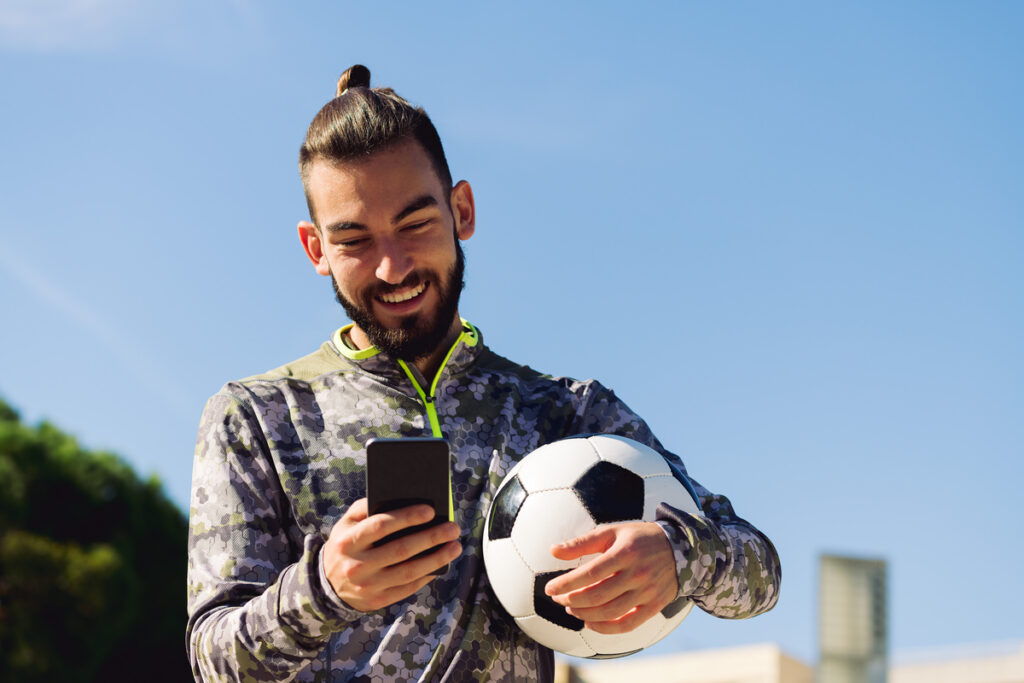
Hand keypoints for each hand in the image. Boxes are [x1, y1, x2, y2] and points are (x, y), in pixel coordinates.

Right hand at [322, 498, 461, 611]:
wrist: (327, 585)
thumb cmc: (346, 545)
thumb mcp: (345, 524)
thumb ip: (364, 508)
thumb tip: (399, 499)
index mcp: (348, 541)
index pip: (380, 526)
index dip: (406, 517)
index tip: (430, 510)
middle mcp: (357, 565)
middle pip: (400, 549)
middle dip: (430, 537)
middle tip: (452, 528)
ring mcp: (368, 586)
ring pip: (409, 572)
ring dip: (436, 558)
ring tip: (455, 546)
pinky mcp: (378, 600)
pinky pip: (408, 587)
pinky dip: (427, 575)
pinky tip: (441, 564)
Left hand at [543, 522, 676, 633]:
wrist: (680, 548)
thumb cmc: (639, 538)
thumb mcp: (612, 531)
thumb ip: (582, 542)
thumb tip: (553, 551)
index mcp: (625, 552)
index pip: (589, 573)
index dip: (566, 584)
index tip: (550, 588)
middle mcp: (637, 574)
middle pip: (597, 595)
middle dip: (572, 600)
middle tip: (558, 598)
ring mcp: (647, 592)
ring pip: (610, 612)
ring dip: (584, 614)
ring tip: (571, 609)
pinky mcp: (654, 605)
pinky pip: (628, 624)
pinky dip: (606, 628)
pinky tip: (590, 622)